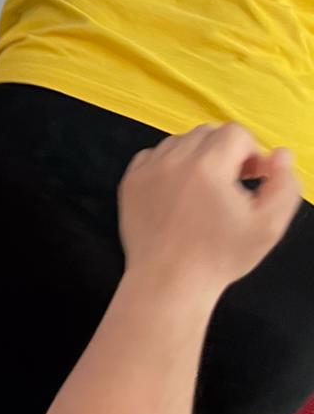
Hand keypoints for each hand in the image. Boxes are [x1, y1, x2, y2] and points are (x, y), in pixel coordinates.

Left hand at [119, 125, 299, 294]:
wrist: (169, 281)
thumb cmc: (220, 257)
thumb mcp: (269, 226)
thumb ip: (284, 185)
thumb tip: (278, 155)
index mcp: (207, 166)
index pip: (236, 132)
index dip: (251, 152)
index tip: (253, 177)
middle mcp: (173, 160)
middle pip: (207, 133)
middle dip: (226, 151)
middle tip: (232, 183)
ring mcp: (147, 169)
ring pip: (179, 141)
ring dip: (198, 156)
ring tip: (205, 189)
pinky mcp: (130, 182)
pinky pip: (153, 156)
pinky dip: (169, 165)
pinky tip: (179, 191)